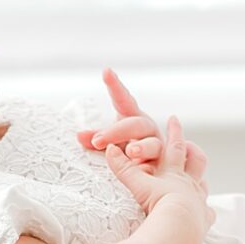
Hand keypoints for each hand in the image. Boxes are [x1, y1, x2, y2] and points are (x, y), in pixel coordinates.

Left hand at [79, 66, 208, 188]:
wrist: (153, 168)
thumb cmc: (128, 150)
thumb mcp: (111, 142)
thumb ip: (98, 138)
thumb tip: (79, 135)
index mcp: (132, 117)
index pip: (123, 99)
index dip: (115, 85)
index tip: (106, 71)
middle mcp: (147, 128)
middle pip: (134, 124)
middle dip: (116, 132)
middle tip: (98, 141)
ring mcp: (158, 145)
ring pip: (152, 143)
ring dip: (142, 147)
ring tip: (131, 152)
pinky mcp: (165, 164)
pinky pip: (159, 165)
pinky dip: (151, 168)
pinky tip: (144, 172)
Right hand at [100, 115, 212, 233]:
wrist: (177, 231)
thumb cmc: (158, 208)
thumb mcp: (137, 186)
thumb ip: (123, 168)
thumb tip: (108, 149)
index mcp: (175, 174)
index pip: (175, 146)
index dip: (174, 131)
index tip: (174, 118)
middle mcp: (190, 185)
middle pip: (196, 160)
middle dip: (192, 150)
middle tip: (189, 144)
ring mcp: (199, 202)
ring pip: (203, 185)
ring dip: (200, 179)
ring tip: (198, 178)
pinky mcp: (202, 220)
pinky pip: (207, 213)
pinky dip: (204, 211)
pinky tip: (202, 213)